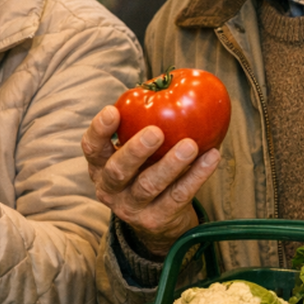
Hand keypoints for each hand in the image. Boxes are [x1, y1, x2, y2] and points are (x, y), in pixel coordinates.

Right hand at [81, 105, 219, 255]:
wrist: (158, 220)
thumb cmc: (146, 169)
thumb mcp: (135, 151)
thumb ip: (140, 124)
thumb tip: (167, 82)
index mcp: (99, 167)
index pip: (91, 148)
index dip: (99, 130)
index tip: (113, 111)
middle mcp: (110, 189)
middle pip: (118, 171)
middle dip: (136, 150)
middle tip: (156, 131)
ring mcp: (132, 209)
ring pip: (149, 186)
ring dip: (171, 164)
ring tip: (190, 145)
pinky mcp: (157, 221)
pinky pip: (178, 197)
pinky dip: (196, 176)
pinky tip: (211, 157)